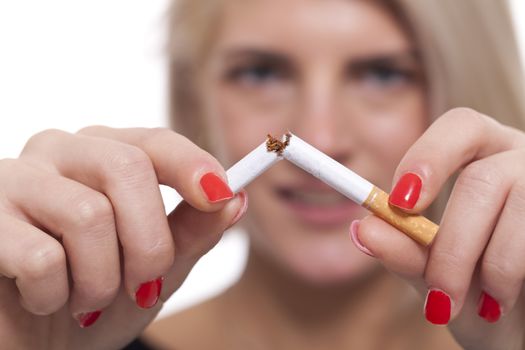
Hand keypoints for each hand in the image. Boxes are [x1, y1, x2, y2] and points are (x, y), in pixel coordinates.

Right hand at [0, 127, 246, 349]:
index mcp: (104, 155)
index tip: (221, 195)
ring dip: (102, 279)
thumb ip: (193, 231)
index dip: (192, 165)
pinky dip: (56, 296)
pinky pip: (41, 257)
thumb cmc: (95, 298)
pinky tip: (42, 300)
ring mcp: (14, 180)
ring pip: (89, 214)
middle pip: (127, 168)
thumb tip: (236, 199)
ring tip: (87, 299)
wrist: (35, 343)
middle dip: (150, 242)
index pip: (154, 142)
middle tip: (144, 285)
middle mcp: (59, 153)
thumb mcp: (158, 268)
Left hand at [353, 108, 524, 349]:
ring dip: (495, 266)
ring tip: (487, 305)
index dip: (429, 156)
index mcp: (485, 156)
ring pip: (519, 203)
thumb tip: (363, 230)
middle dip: (452, 246)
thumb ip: (405, 252)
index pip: (460, 125)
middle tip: (439, 294)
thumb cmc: (481, 296)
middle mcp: (522, 160)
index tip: (401, 203)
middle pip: (483, 179)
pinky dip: (520, 273)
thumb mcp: (439, 277)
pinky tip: (510, 297)